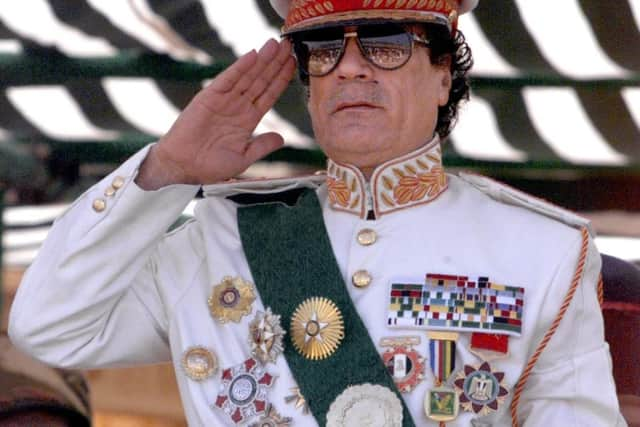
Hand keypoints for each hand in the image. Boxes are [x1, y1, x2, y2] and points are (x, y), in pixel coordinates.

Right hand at [136, 38, 295, 189]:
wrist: (183, 167)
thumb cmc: (210, 166)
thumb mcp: (243, 158)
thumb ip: (262, 147)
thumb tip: (282, 138)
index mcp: (248, 120)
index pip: (269, 95)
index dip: (281, 80)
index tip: (293, 64)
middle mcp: (238, 106)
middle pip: (261, 80)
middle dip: (275, 63)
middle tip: (288, 45)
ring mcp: (224, 100)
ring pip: (247, 76)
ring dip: (261, 60)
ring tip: (275, 44)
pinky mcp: (208, 97)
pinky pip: (227, 79)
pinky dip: (239, 67)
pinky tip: (252, 55)